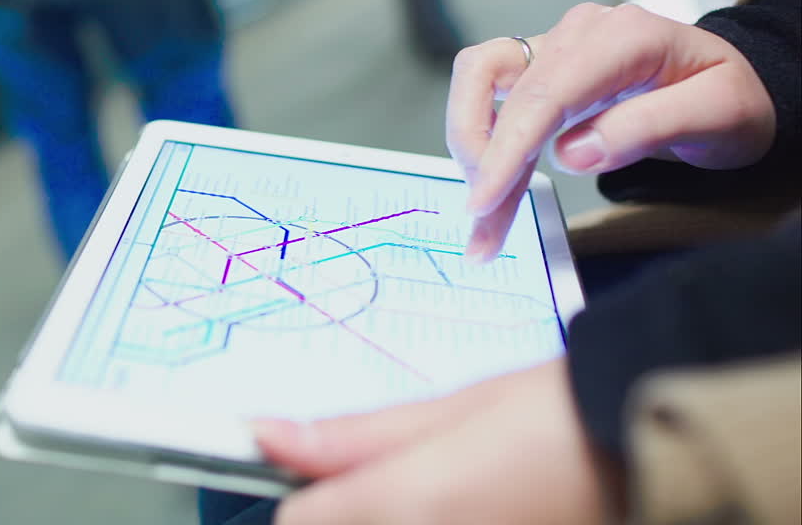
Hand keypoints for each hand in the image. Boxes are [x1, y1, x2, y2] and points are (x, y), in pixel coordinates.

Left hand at [256, 359, 622, 524]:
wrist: (658, 442)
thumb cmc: (557, 411)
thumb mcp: (452, 408)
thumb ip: (353, 437)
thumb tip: (263, 432)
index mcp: (404, 505)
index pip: (296, 520)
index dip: (304, 495)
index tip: (321, 474)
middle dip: (346, 508)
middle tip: (404, 471)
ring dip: (386, 515)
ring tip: (440, 488)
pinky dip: (431, 523)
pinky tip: (466, 505)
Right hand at [448, 3, 775, 261]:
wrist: (731, 83)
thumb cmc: (732, 98)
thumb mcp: (718, 115)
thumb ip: (648, 128)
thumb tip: (571, 154)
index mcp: (621, 36)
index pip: (544, 92)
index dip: (505, 148)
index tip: (483, 200)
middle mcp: (577, 32)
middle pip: (497, 89)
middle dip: (480, 162)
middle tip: (483, 229)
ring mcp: (553, 45)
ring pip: (478, 86)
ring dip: (470, 148)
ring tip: (486, 211)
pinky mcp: (538, 67)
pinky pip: (490, 97)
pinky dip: (481, 143)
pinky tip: (491, 184)